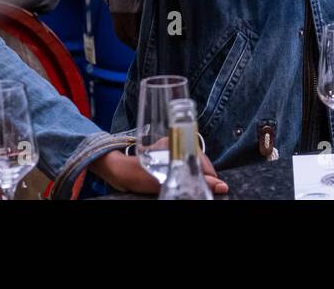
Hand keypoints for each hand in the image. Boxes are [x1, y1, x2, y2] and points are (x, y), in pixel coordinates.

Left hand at [90, 148, 228, 195]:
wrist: (114, 173)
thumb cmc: (134, 173)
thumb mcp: (162, 180)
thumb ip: (188, 181)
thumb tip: (219, 185)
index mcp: (172, 143)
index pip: (199, 155)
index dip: (210, 171)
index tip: (218, 185)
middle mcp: (171, 144)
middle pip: (197, 159)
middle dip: (205, 174)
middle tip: (211, 189)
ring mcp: (167, 152)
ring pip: (191, 163)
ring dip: (197, 176)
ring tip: (202, 188)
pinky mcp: (164, 160)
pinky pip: (183, 166)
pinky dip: (188, 176)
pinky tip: (190, 184)